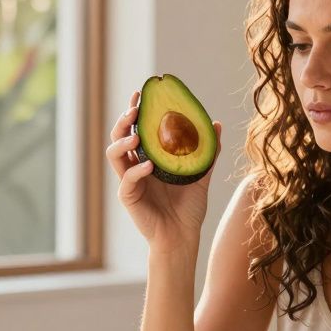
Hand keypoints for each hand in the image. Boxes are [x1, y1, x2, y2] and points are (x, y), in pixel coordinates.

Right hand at [104, 90, 222, 250]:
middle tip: (134, 110)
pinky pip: (127, 179)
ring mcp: (129, 180)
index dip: (134, 110)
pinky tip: (150, 166)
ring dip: (122, 141)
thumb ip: (207, 152)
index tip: (141, 93)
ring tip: (136, 136)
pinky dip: (136, 171)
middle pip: (118, 136)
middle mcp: (135, 166)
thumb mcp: (201, 176)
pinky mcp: (128, 196)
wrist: (183, 236)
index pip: (136, 128)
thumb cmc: (189, 208)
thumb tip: (216, 124)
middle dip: (122, 120)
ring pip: (113, 154)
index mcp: (148, 157)